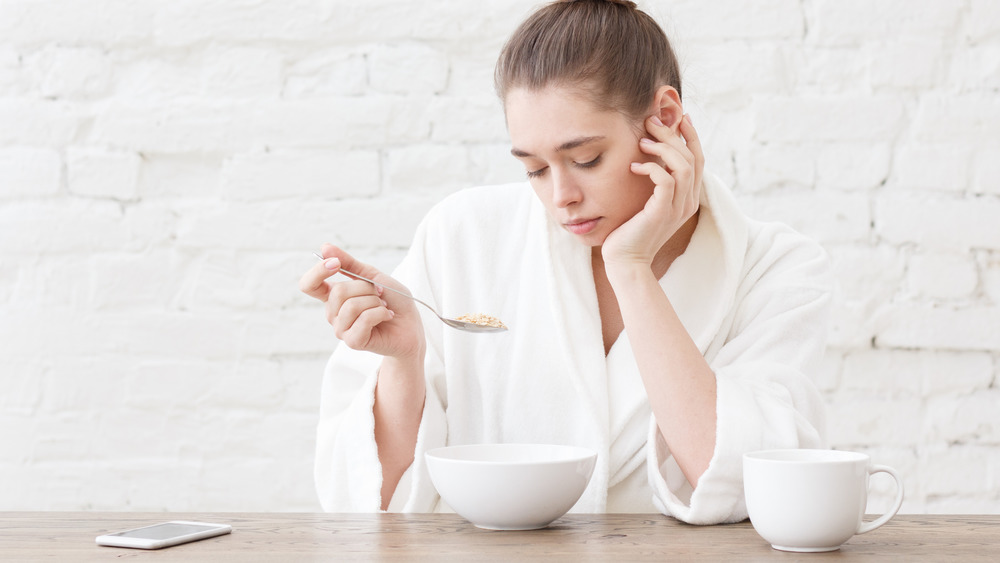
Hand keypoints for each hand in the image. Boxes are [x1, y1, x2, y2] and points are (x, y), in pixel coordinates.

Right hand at [299, 243, 424, 362]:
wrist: (411, 324)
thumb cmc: (393, 300)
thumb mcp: (372, 276)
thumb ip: (349, 264)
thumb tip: (324, 248)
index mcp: (334, 296)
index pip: (309, 285)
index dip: (318, 272)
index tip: (335, 263)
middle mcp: (333, 314)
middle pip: (338, 292)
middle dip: (366, 288)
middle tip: (380, 294)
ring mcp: (341, 329)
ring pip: (351, 306)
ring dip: (376, 302)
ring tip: (383, 307)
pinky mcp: (353, 341)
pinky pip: (364, 319)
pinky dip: (381, 313)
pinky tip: (387, 316)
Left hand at [602, 114, 704, 269]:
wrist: (626, 261)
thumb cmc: (631, 231)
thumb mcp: (647, 202)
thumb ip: (656, 182)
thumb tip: (650, 154)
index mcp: (688, 198)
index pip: (698, 160)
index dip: (691, 136)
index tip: (680, 117)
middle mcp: (688, 202)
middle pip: (693, 158)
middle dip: (674, 135)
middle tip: (652, 121)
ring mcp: (677, 208)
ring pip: (683, 166)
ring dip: (663, 148)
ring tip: (642, 142)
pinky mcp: (661, 212)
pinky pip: (666, 180)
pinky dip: (651, 168)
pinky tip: (634, 167)